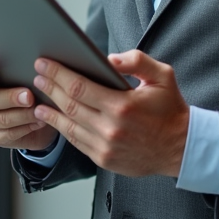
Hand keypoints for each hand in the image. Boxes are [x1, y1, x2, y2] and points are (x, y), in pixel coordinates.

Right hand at [0, 63, 59, 152]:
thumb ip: (21, 68)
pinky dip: (26, 127)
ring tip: (39, 110)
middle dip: (10, 98)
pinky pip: (9, 134)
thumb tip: (34, 63)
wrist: (40, 111)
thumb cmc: (30, 84)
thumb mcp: (26, 73)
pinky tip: (39, 121)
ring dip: (22, 114)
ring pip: (1, 119)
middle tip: (29, 96)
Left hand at [31, 50, 188, 177]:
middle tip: (38, 75)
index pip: (79, 86)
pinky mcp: (105, 160)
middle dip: (50, 88)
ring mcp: (106, 147)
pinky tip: (54, 119)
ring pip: (69, 126)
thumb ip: (136, 61)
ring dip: (51, 111)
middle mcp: (111, 128)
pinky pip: (77, 142)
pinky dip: (63, 129)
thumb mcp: (162, 76)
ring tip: (38, 98)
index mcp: (123, 105)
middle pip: (69, 105)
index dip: (58, 74)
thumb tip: (108, 59)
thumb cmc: (170, 109)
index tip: (44, 63)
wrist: (181, 148)